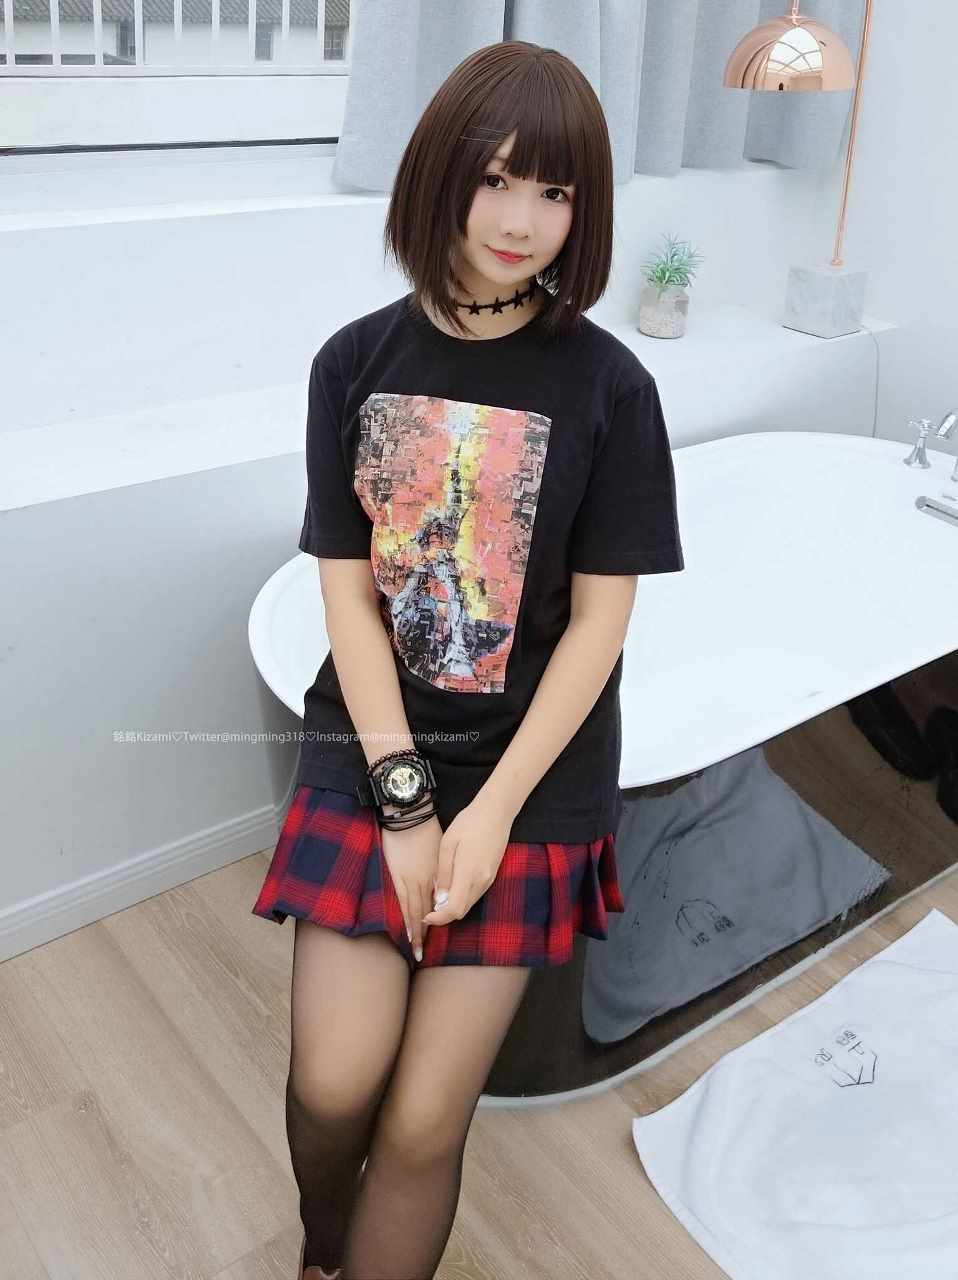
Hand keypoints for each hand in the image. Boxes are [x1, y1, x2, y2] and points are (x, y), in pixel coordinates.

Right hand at [379, 811, 442, 959]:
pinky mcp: (397, 876)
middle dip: (427, 932)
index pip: (441, 903)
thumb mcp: (443, 849)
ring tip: (416, 949)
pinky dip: (405, 918)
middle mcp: (426, 880)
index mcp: (438, 873)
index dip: (441, 920)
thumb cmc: (427, 829)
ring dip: (416, 931)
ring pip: (415, 911)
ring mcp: (410, 879)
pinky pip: (402, 902)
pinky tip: (407, 931)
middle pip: (428, 911)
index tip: (441, 935)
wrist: (408, 815)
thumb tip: (444, 891)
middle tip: (425, 954)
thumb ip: (444, 871)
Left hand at [420, 793, 514, 927]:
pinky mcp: (492, 876)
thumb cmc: (469, 823)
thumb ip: (444, 873)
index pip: (454, 909)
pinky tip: (451, 888)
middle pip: (462, 911)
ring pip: (468, 904)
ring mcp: (489, 879)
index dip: (439, 919)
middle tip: (428, 908)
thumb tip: (439, 899)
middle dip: (444, 915)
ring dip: (452, 907)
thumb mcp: (448, 844)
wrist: (496, 812)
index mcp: (468, 872)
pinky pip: (474, 895)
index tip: (425, 916)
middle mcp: (481, 880)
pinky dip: (461, 898)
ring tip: (437, 898)